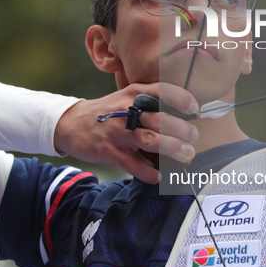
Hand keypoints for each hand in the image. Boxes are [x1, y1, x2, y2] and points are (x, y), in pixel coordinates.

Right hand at [54, 83, 198, 183]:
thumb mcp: (125, 97)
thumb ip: (149, 102)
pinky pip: (134, 165)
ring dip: (173, 149)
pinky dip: (150, 172)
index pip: (161, 90)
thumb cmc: (106, 112)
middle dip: (182, 130)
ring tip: (187, 155)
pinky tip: (159, 176)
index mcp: (132, 94)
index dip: (181, 98)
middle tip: (194, 137)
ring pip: (150, 141)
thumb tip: (182, 116)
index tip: (194, 107)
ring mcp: (117, 132)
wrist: (71, 124)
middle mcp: (125, 111)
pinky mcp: (109, 152)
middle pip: (160, 120)